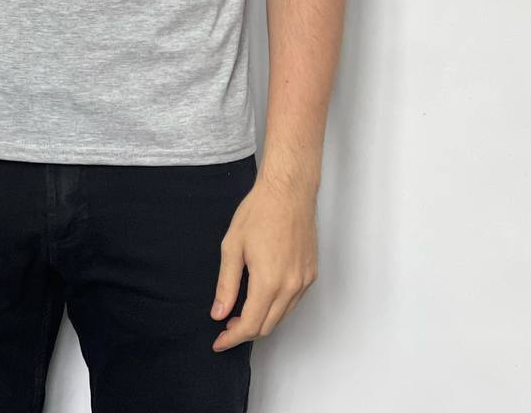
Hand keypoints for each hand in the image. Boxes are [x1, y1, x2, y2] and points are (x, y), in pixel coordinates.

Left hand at [210, 173, 317, 350]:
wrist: (288, 190)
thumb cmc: (260, 211)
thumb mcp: (232, 246)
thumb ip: (226, 284)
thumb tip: (219, 313)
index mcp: (269, 281)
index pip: (251, 325)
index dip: (232, 338)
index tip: (219, 341)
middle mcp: (291, 286)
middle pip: (267, 326)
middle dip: (245, 331)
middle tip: (226, 325)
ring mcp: (304, 280)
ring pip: (282, 315)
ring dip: (262, 320)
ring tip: (241, 311)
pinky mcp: (311, 272)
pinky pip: (293, 301)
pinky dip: (277, 306)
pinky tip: (262, 295)